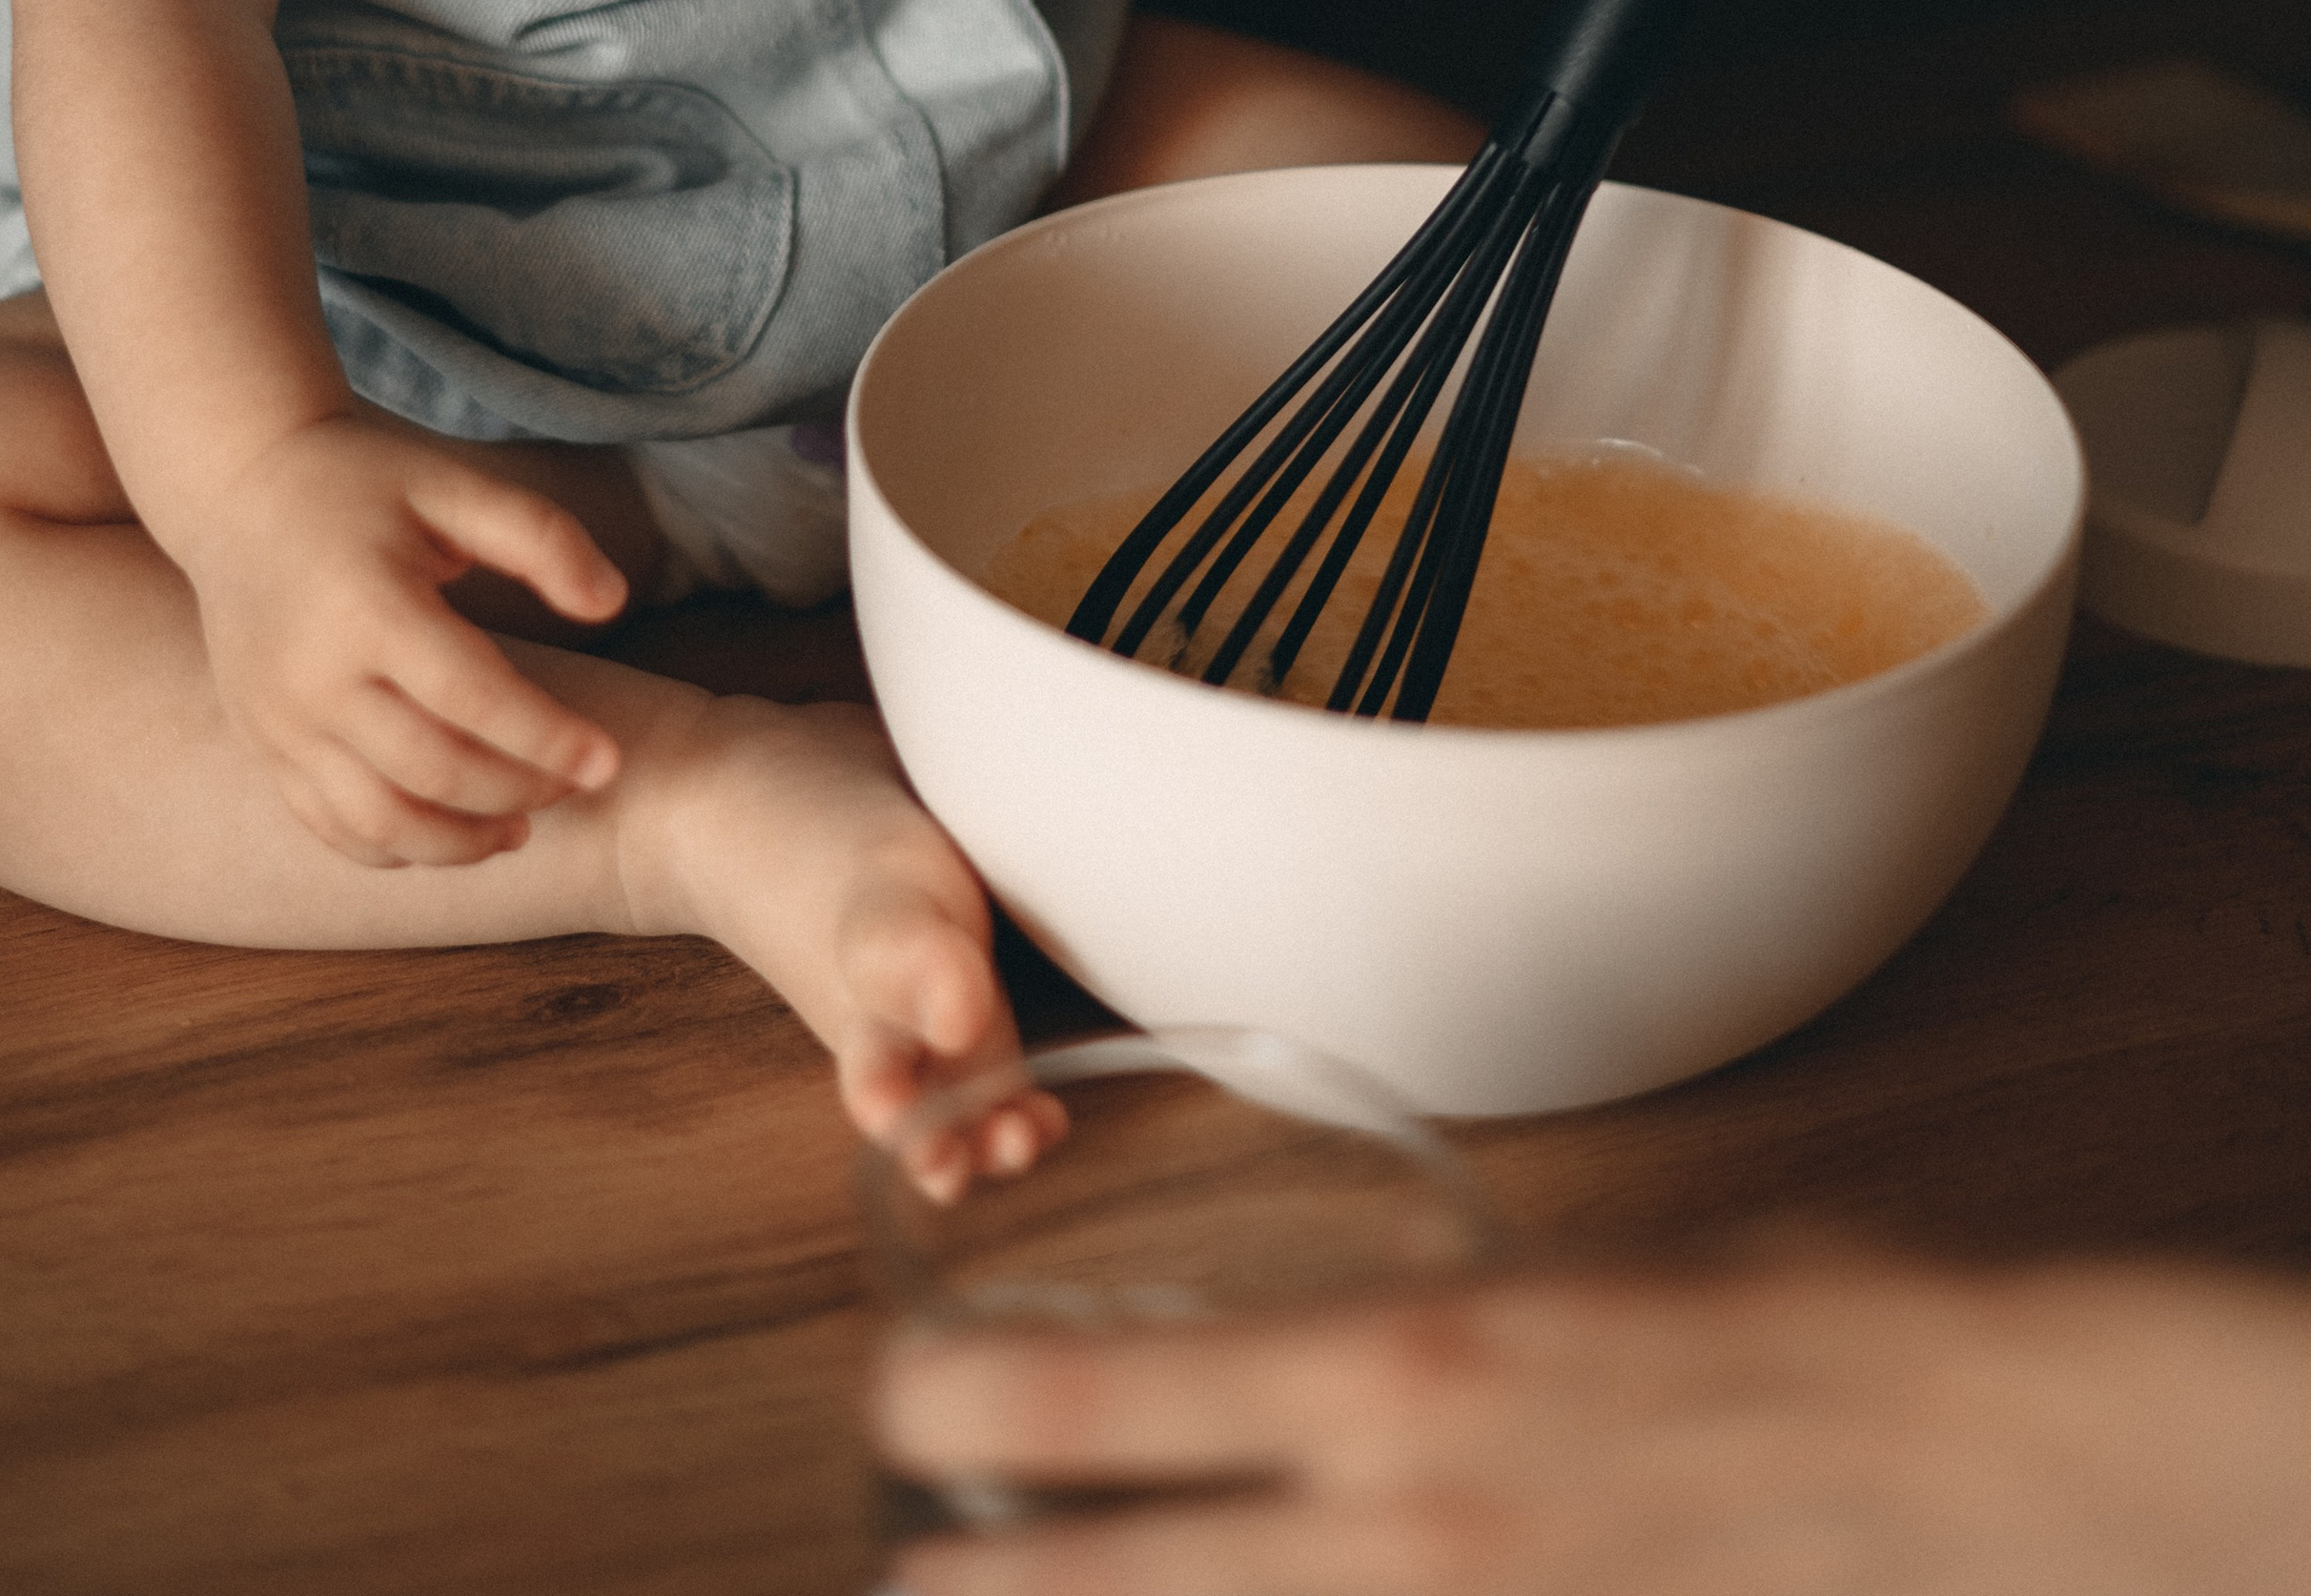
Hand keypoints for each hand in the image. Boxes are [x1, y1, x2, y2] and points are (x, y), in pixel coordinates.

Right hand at [177, 408, 628, 865]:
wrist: (237, 486)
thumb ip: (540, 537)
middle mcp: (314, 680)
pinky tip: (447, 834)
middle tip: (574, 785)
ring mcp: (280, 722)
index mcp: (369, 609)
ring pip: (379, 822)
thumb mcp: (453, 484)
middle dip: (519, 791)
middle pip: (433, 772)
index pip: (475, 701)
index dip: (550, 740)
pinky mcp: (262, 745)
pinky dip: (395, 848)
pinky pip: (329, 826)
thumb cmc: (362, 482)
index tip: (608, 762)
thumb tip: (612, 602)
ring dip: (458, 844)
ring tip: (519, 829)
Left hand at [872, 1246, 2310, 1592]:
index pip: (1125, 1392)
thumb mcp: (1578, 1281)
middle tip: (886, 1582)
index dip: (980, 1398)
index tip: (899, 1392)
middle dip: (984, 1588)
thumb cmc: (1785, 1321)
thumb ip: (1447, 1338)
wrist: (1961, 1450)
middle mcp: (1401, 1515)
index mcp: (1405, 1363)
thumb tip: (1370, 1360)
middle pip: (1124, 1574)